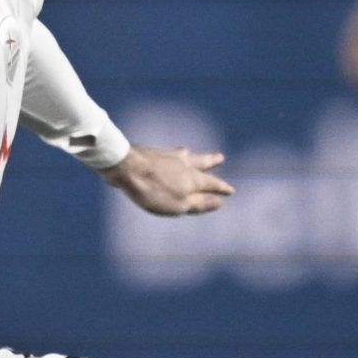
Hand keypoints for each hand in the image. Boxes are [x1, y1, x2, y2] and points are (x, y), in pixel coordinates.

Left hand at [101, 145, 233, 216]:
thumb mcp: (178, 205)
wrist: (126, 167)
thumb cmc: (153, 190)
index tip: (231, 190)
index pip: (212, 183)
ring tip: (192, 152)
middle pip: (201, 161)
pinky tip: (167, 153)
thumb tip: (219, 202)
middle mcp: (184, 164)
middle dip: (212, 161)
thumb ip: (199, 203)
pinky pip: (168, 153)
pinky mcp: (154, 153)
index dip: (222, 188)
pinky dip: (173, 154)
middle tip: (220, 157)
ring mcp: (168, 156)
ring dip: (192, 154)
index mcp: (193, 179)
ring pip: (185, 154)